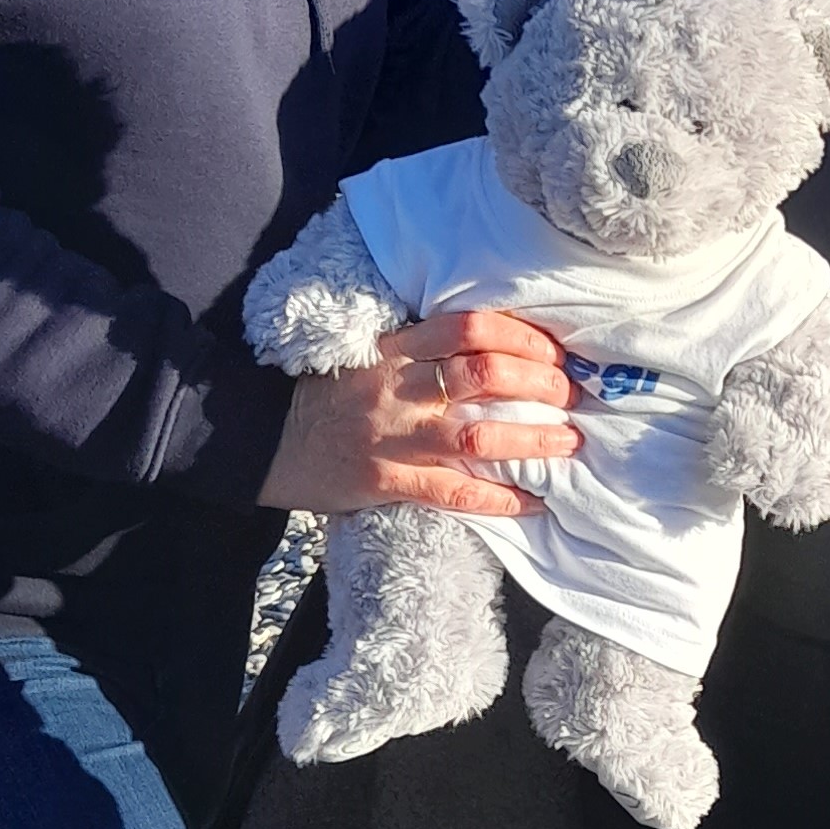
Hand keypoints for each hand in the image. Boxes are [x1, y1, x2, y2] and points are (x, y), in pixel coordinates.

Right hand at [258, 310, 579, 515]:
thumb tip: (494, 348)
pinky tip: (534, 502)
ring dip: (533, 439)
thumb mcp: (369, 355)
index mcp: (395, 349)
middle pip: (485, 374)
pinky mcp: (386, 482)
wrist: (257, 438)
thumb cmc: (323, 395)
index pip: (470, 327)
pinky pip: (453, 491)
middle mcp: (399, 388)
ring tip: (568, 443)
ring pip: (478, 433)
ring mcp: (393, 437)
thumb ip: (421, 349)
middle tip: (572, 394)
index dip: (522, 336)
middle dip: (540, 383)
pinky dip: (500, 498)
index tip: (555, 349)